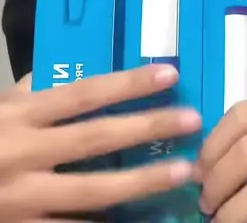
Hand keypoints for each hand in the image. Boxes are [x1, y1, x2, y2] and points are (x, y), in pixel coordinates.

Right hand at [0, 64, 200, 220]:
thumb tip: (82, 81)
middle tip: (191, 119)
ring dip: (143, 182)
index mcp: (20, 115)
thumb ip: (33, 93)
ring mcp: (24, 199)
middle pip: (96, 140)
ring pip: (93, 192)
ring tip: (183, 170)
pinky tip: (141, 220)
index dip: (127, 84)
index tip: (169, 73)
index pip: (84, 94)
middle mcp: (25, 154)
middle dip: (147, 129)